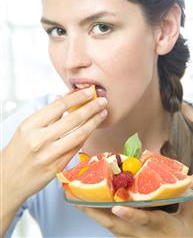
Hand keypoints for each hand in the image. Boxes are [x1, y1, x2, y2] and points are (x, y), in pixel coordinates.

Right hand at [2, 87, 107, 204]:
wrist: (8, 180)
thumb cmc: (17, 151)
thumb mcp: (26, 128)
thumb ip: (47, 114)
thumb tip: (63, 97)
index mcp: (30, 125)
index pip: (59, 106)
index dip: (77, 97)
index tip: (89, 91)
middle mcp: (39, 140)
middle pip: (73, 119)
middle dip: (91, 108)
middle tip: (102, 101)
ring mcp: (49, 155)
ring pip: (78, 135)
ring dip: (94, 122)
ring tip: (102, 113)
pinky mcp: (57, 168)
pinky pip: (76, 149)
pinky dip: (86, 136)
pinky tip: (92, 129)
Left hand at [77, 173, 192, 237]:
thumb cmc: (185, 235)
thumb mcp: (190, 217)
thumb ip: (189, 194)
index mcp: (159, 228)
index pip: (144, 221)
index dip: (131, 216)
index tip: (117, 208)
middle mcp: (141, 236)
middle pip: (115, 226)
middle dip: (95, 213)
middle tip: (76, 199)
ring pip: (108, 227)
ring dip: (91, 213)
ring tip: (75, 199)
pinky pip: (110, 227)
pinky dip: (97, 216)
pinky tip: (87, 205)